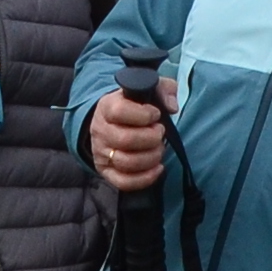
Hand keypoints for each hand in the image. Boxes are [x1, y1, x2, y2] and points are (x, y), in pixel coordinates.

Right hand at [86, 78, 174, 193]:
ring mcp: (101, 152)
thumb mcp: (149, 88)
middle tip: (160, 133)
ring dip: (151, 157)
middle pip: (126, 140)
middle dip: (151, 138)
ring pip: (127, 162)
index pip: (120, 112)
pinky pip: (124, 182)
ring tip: (159, 148)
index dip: (143, 115)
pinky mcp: (105, 170)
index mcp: (107, 106)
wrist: (113, 121)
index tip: (156, 114)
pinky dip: (145, 178)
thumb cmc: (135, 105)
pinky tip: (158, 168)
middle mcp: (100, 129)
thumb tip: (171, 107)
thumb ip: (164, 89)